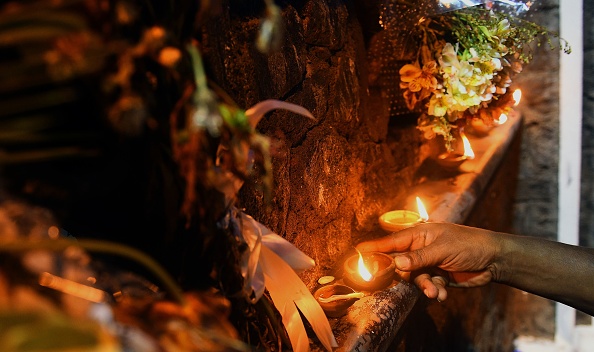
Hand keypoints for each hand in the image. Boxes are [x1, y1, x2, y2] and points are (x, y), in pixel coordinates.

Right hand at [356, 223, 501, 301]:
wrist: (495, 259)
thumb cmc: (469, 245)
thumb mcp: (441, 250)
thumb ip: (417, 258)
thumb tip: (395, 263)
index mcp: (419, 235)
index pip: (392, 242)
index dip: (375, 248)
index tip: (357, 252)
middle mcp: (421, 248)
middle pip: (402, 265)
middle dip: (406, 276)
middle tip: (404, 283)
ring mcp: (430, 263)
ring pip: (416, 279)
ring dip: (425, 287)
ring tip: (436, 292)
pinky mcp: (439, 276)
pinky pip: (429, 286)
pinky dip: (436, 291)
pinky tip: (444, 294)